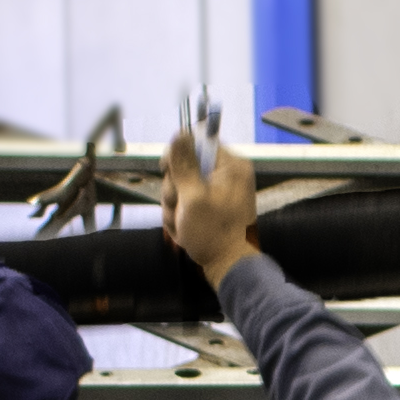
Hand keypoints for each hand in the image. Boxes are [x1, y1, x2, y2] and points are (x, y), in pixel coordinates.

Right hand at [165, 124, 258, 284]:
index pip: (197, 142)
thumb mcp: (194, 197)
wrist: (227, 266)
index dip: (178, 156)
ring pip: (179, 187)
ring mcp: (216, 191)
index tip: (169, 171)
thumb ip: (184, 164)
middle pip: (183, 166)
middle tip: (180, 208)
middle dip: (174, 190)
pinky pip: (183, 202)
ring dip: (174, 206)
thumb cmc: (214, 234)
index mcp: (231, 166)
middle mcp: (226, 175)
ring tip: (183, 223)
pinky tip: (185, 229)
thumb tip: (180, 133)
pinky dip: (180, 216)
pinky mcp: (209, 206)